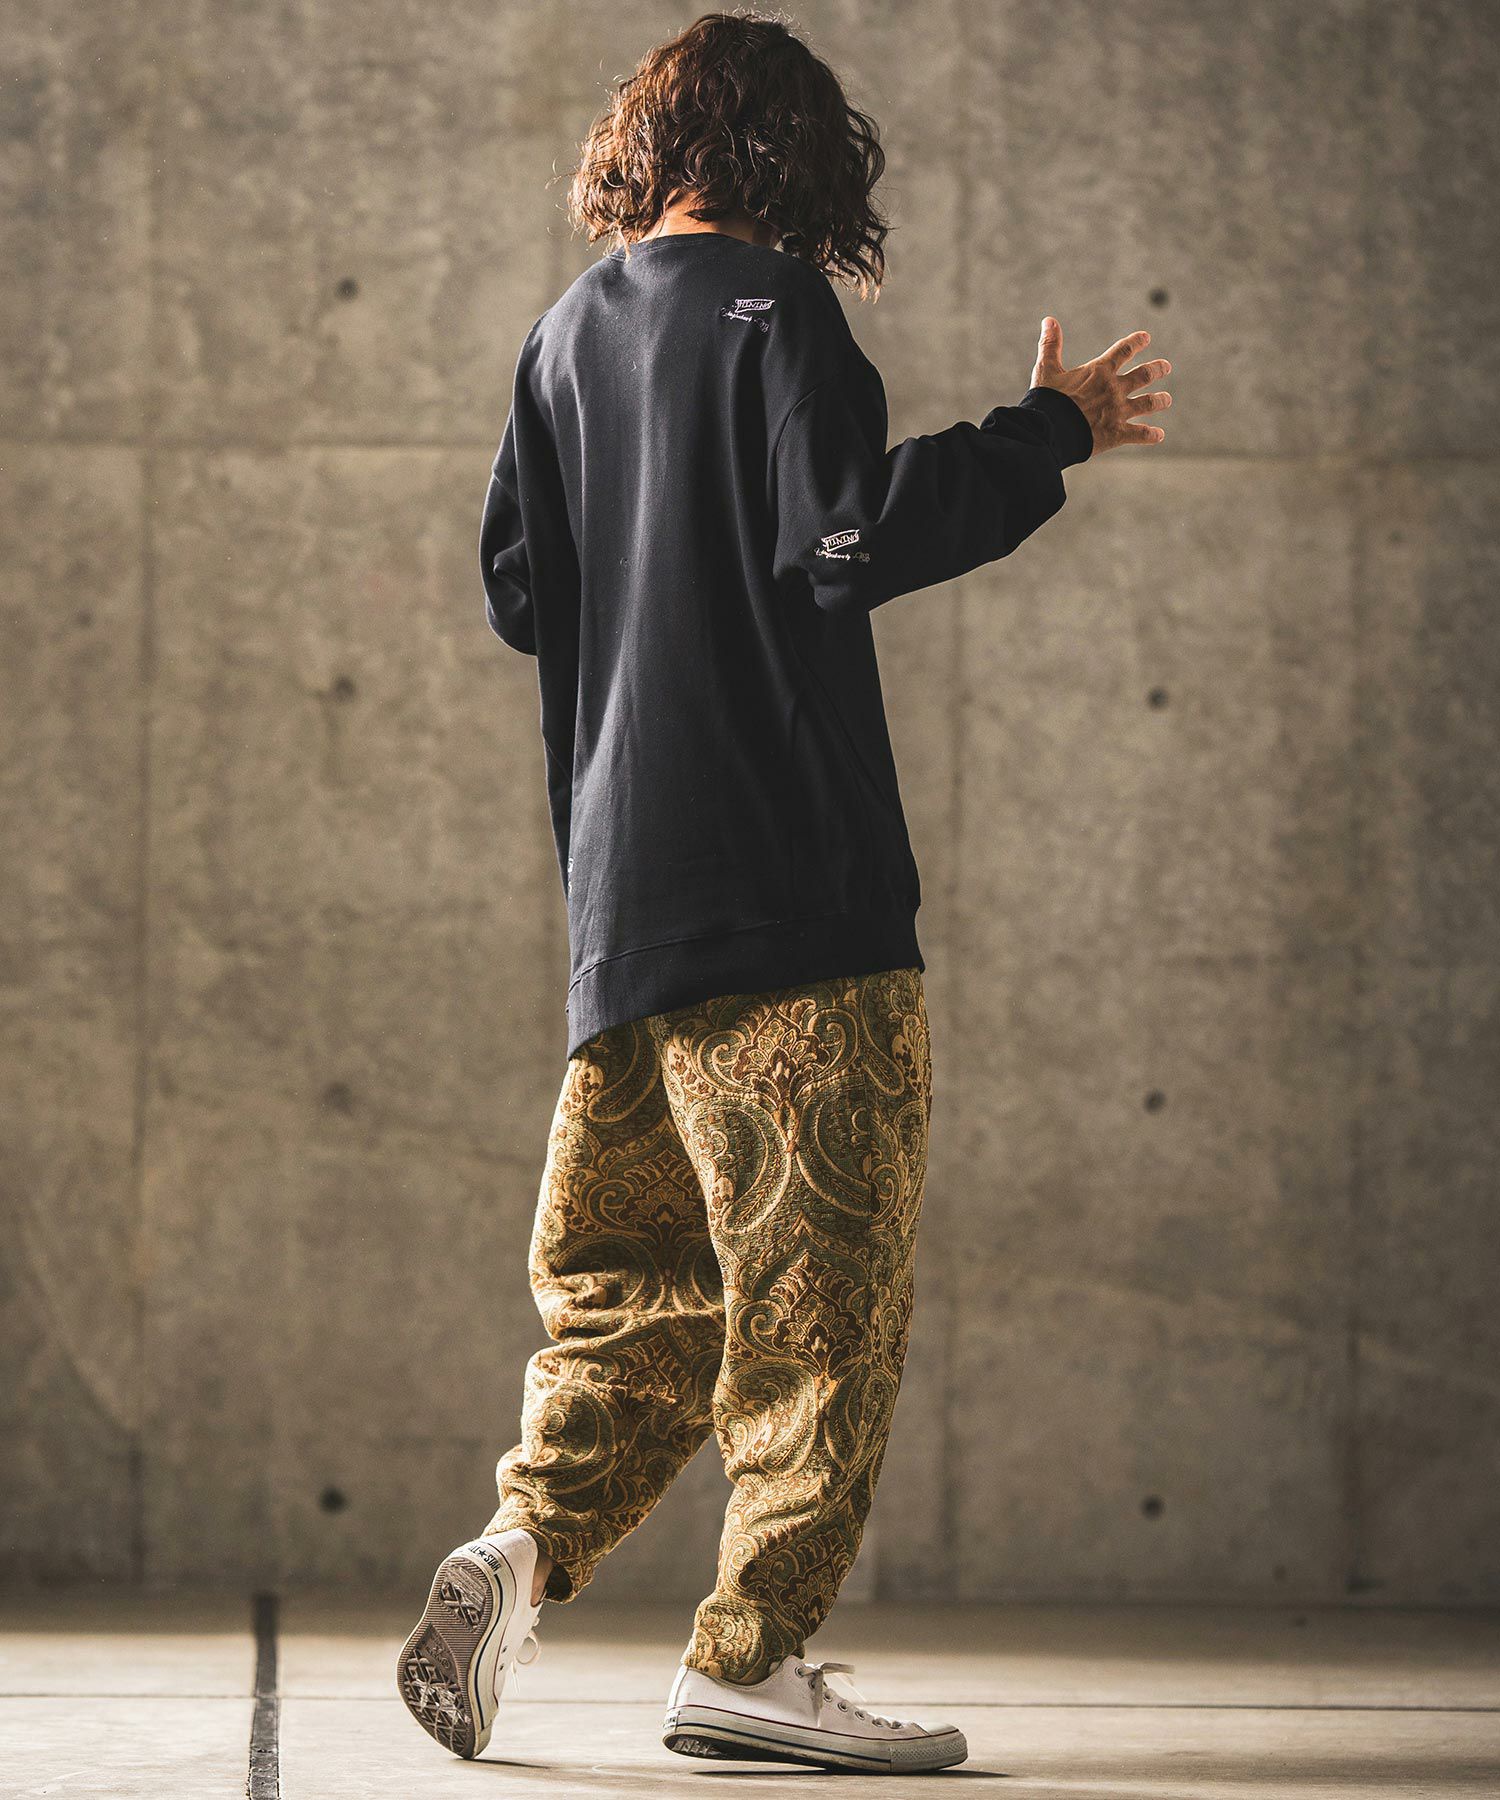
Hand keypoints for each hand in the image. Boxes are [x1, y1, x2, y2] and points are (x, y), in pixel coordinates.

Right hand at [1031, 317, 1170, 456]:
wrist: (1049, 430)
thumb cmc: (1046, 400)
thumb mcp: (1046, 369)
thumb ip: (1050, 344)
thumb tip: (1048, 320)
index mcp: (1100, 371)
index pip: (1124, 350)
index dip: (1136, 342)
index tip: (1146, 337)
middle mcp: (1114, 389)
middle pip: (1144, 375)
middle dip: (1157, 369)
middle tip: (1166, 367)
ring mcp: (1118, 411)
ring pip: (1148, 403)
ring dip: (1160, 400)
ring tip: (1167, 399)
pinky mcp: (1117, 433)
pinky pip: (1140, 433)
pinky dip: (1151, 435)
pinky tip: (1159, 435)